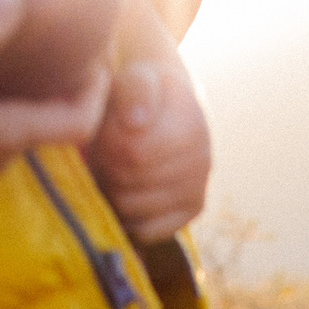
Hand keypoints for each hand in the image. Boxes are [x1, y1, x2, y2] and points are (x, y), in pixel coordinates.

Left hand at [88, 51, 210, 240]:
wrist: (168, 106)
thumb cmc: (142, 93)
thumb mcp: (137, 77)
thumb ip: (136, 89)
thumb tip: (136, 121)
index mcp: (191, 127)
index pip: (133, 154)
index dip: (107, 145)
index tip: (106, 132)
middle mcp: (203, 161)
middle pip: (129, 182)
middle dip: (107, 167)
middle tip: (105, 153)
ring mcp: (199, 189)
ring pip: (134, 209)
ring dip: (113, 191)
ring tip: (114, 170)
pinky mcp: (192, 212)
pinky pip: (148, 231)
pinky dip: (128, 217)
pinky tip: (125, 193)